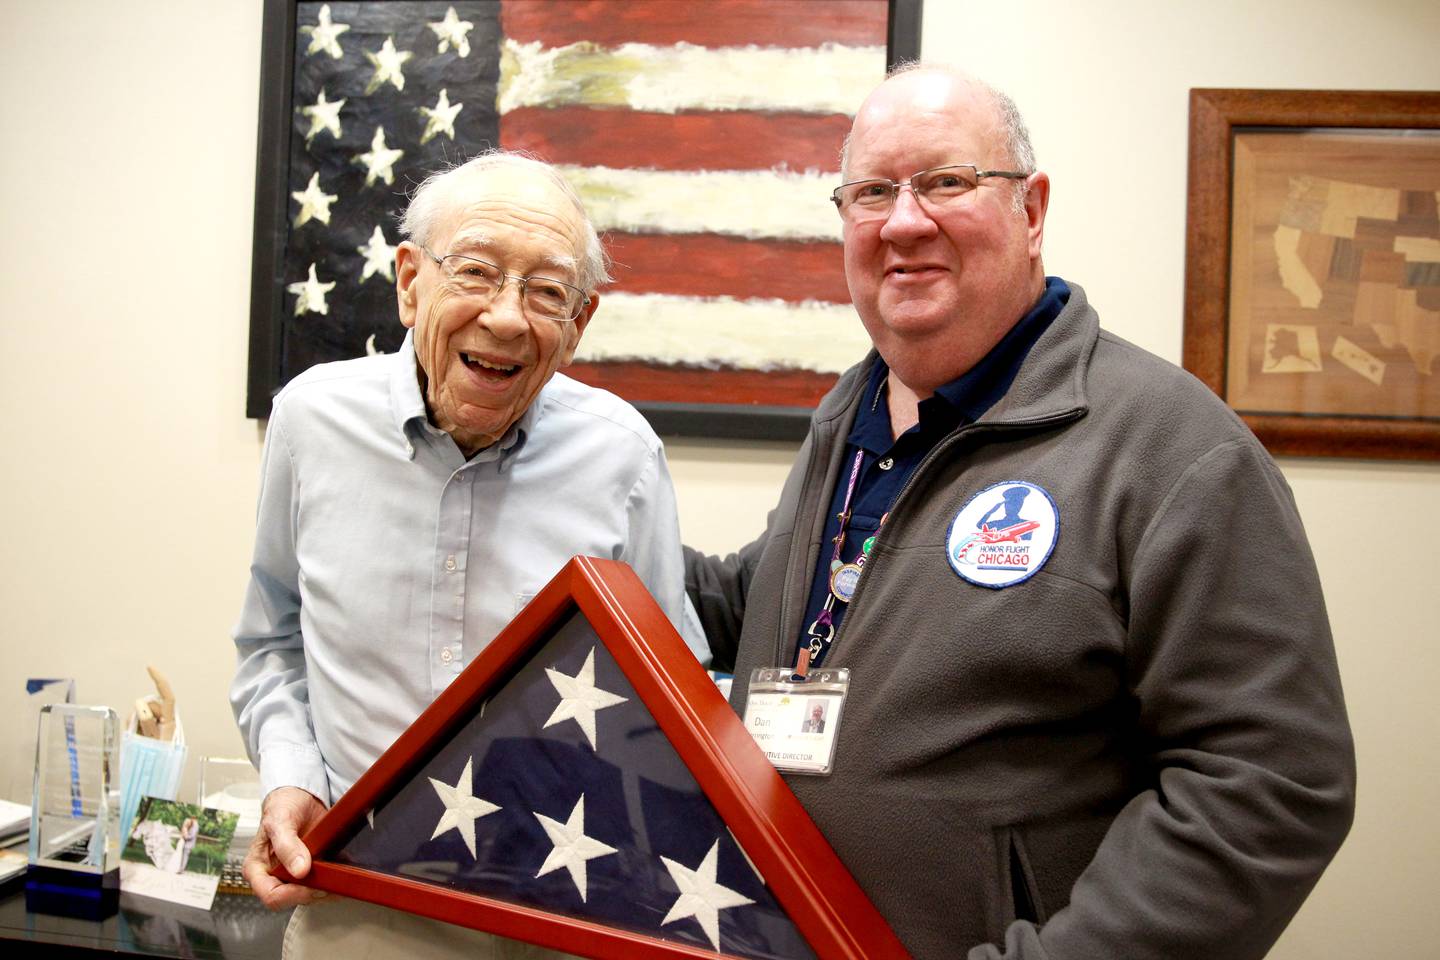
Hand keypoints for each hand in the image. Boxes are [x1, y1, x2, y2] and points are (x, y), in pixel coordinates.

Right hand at [243, 786, 328, 908]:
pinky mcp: (310, 872)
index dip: (293, 895)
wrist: (300, 797)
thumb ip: (287, 846)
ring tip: (340, 874)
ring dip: (327, 888)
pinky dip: (335, 880)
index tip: (312, 886)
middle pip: (292, 898)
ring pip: (310, 894)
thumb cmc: (282, 806)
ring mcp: (292, 875)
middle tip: (331, 880)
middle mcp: (273, 876)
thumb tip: (299, 871)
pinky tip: (343, 872)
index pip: (271, 896)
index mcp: (257, 869)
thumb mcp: (280, 821)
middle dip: (313, 892)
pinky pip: (322, 884)